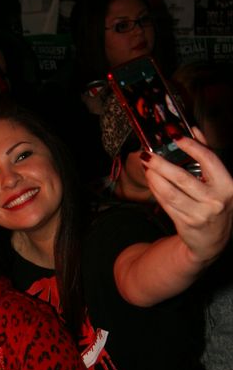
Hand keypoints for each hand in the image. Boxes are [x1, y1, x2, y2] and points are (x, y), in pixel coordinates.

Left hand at [143, 130, 232, 264]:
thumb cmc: (216, 202)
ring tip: (146, 166)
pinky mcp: (185, 223)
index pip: (209, 160)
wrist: (213, 239)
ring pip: (170, 192)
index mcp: (227, 185)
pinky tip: (151, 180)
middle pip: (182, 178)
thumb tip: (194, 129)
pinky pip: (166, 204)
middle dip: (161, 164)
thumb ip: (208, 154)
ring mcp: (199, 214)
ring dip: (154, 178)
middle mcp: (215, 200)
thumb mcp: (219, 180)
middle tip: (147, 154)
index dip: (191, 146)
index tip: (175, 136)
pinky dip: (156, 190)